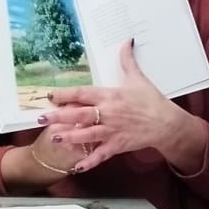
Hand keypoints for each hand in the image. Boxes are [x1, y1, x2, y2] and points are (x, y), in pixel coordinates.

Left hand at [42, 40, 203, 174]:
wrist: (167, 123)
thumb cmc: (152, 100)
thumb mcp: (138, 78)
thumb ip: (127, 60)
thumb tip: (126, 41)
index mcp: (110, 95)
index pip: (83, 93)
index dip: (65, 94)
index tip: (50, 95)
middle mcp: (108, 113)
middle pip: (79, 114)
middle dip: (59, 116)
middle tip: (41, 119)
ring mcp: (112, 130)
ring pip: (87, 134)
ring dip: (70, 136)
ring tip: (54, 138)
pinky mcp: (118, 145)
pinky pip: (101, 155)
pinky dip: (89, 162)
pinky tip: (76, 167)